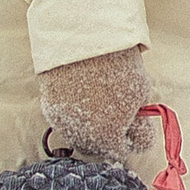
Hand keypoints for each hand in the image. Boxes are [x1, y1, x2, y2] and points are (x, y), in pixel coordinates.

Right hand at [40, 45, 151, 164]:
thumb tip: (137, 131)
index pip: (125, 151)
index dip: (135, 136)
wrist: (82, 38)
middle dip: (112, 134)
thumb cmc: (117, 65)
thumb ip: (139, 121)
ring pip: (80, 136)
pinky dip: (75, 113)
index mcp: (107, 139)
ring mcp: (62, 123)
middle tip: (120, 112)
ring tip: (100, 99)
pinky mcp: (49, 108)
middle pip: (99, 148)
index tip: (138, 121)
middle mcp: (80, 138)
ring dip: (92, 126)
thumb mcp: (140, 93)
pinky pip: (65, 120)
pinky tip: (83, 93)